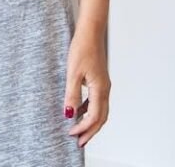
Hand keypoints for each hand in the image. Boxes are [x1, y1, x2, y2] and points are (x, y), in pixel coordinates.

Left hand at [65, 26, 110, 147]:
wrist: (90, 32)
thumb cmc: (82, 48)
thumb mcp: (73, 73)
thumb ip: (72, 95)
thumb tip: (69, 115)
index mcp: (100, 89)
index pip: (94, 117)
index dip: (83, 128)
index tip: (71, 134)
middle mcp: (105, 89)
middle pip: (101, 118)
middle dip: (90, 131)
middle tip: (79, 143)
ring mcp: (103, 85)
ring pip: (100, 110)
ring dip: (90, 122)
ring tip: (78, 130)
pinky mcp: (99, 80)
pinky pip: (97, 101)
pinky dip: (89, 110)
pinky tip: (78, 110)